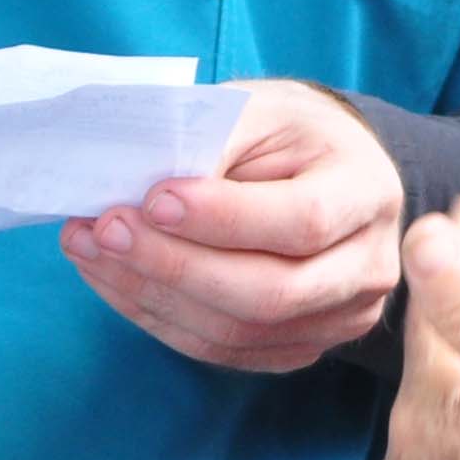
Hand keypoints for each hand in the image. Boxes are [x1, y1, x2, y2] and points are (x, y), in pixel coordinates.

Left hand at [63, 78, 407, 373]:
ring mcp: (341, 317)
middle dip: (174, 265)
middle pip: (272, 292)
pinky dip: (159, 318)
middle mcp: (369, 266)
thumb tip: (141, 194)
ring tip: (90, 248)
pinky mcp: (302, 345)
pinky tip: (114, 279)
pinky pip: (224, 350)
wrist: (327, 169)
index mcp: (368, 191)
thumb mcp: (260, 110)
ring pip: (240, 331)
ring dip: (151, 294)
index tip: (154, 199)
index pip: (305, 221)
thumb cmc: (289, 133)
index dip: (225, 218)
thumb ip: (213, 144)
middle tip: (104, 230)